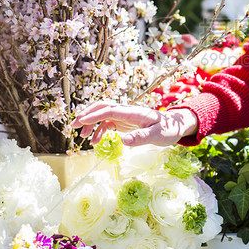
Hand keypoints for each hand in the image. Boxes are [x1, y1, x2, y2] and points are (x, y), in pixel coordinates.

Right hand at [73, 101, 198, 146]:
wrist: (174, 126)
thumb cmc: (168, 129)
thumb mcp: (157, 135)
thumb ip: (141, 138)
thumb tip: (124, 141)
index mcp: (133, 112)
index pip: (110, 110)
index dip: (94, 115)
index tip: (81, 122)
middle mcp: (126, 111)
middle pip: (102, 107)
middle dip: (87, 114)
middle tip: (74, 126)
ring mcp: (124, 116)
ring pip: (102, 115)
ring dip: (90, 123)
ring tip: (82, 137)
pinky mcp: (124, 122)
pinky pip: (107, 123)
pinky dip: (99, 131)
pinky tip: (95, 142)